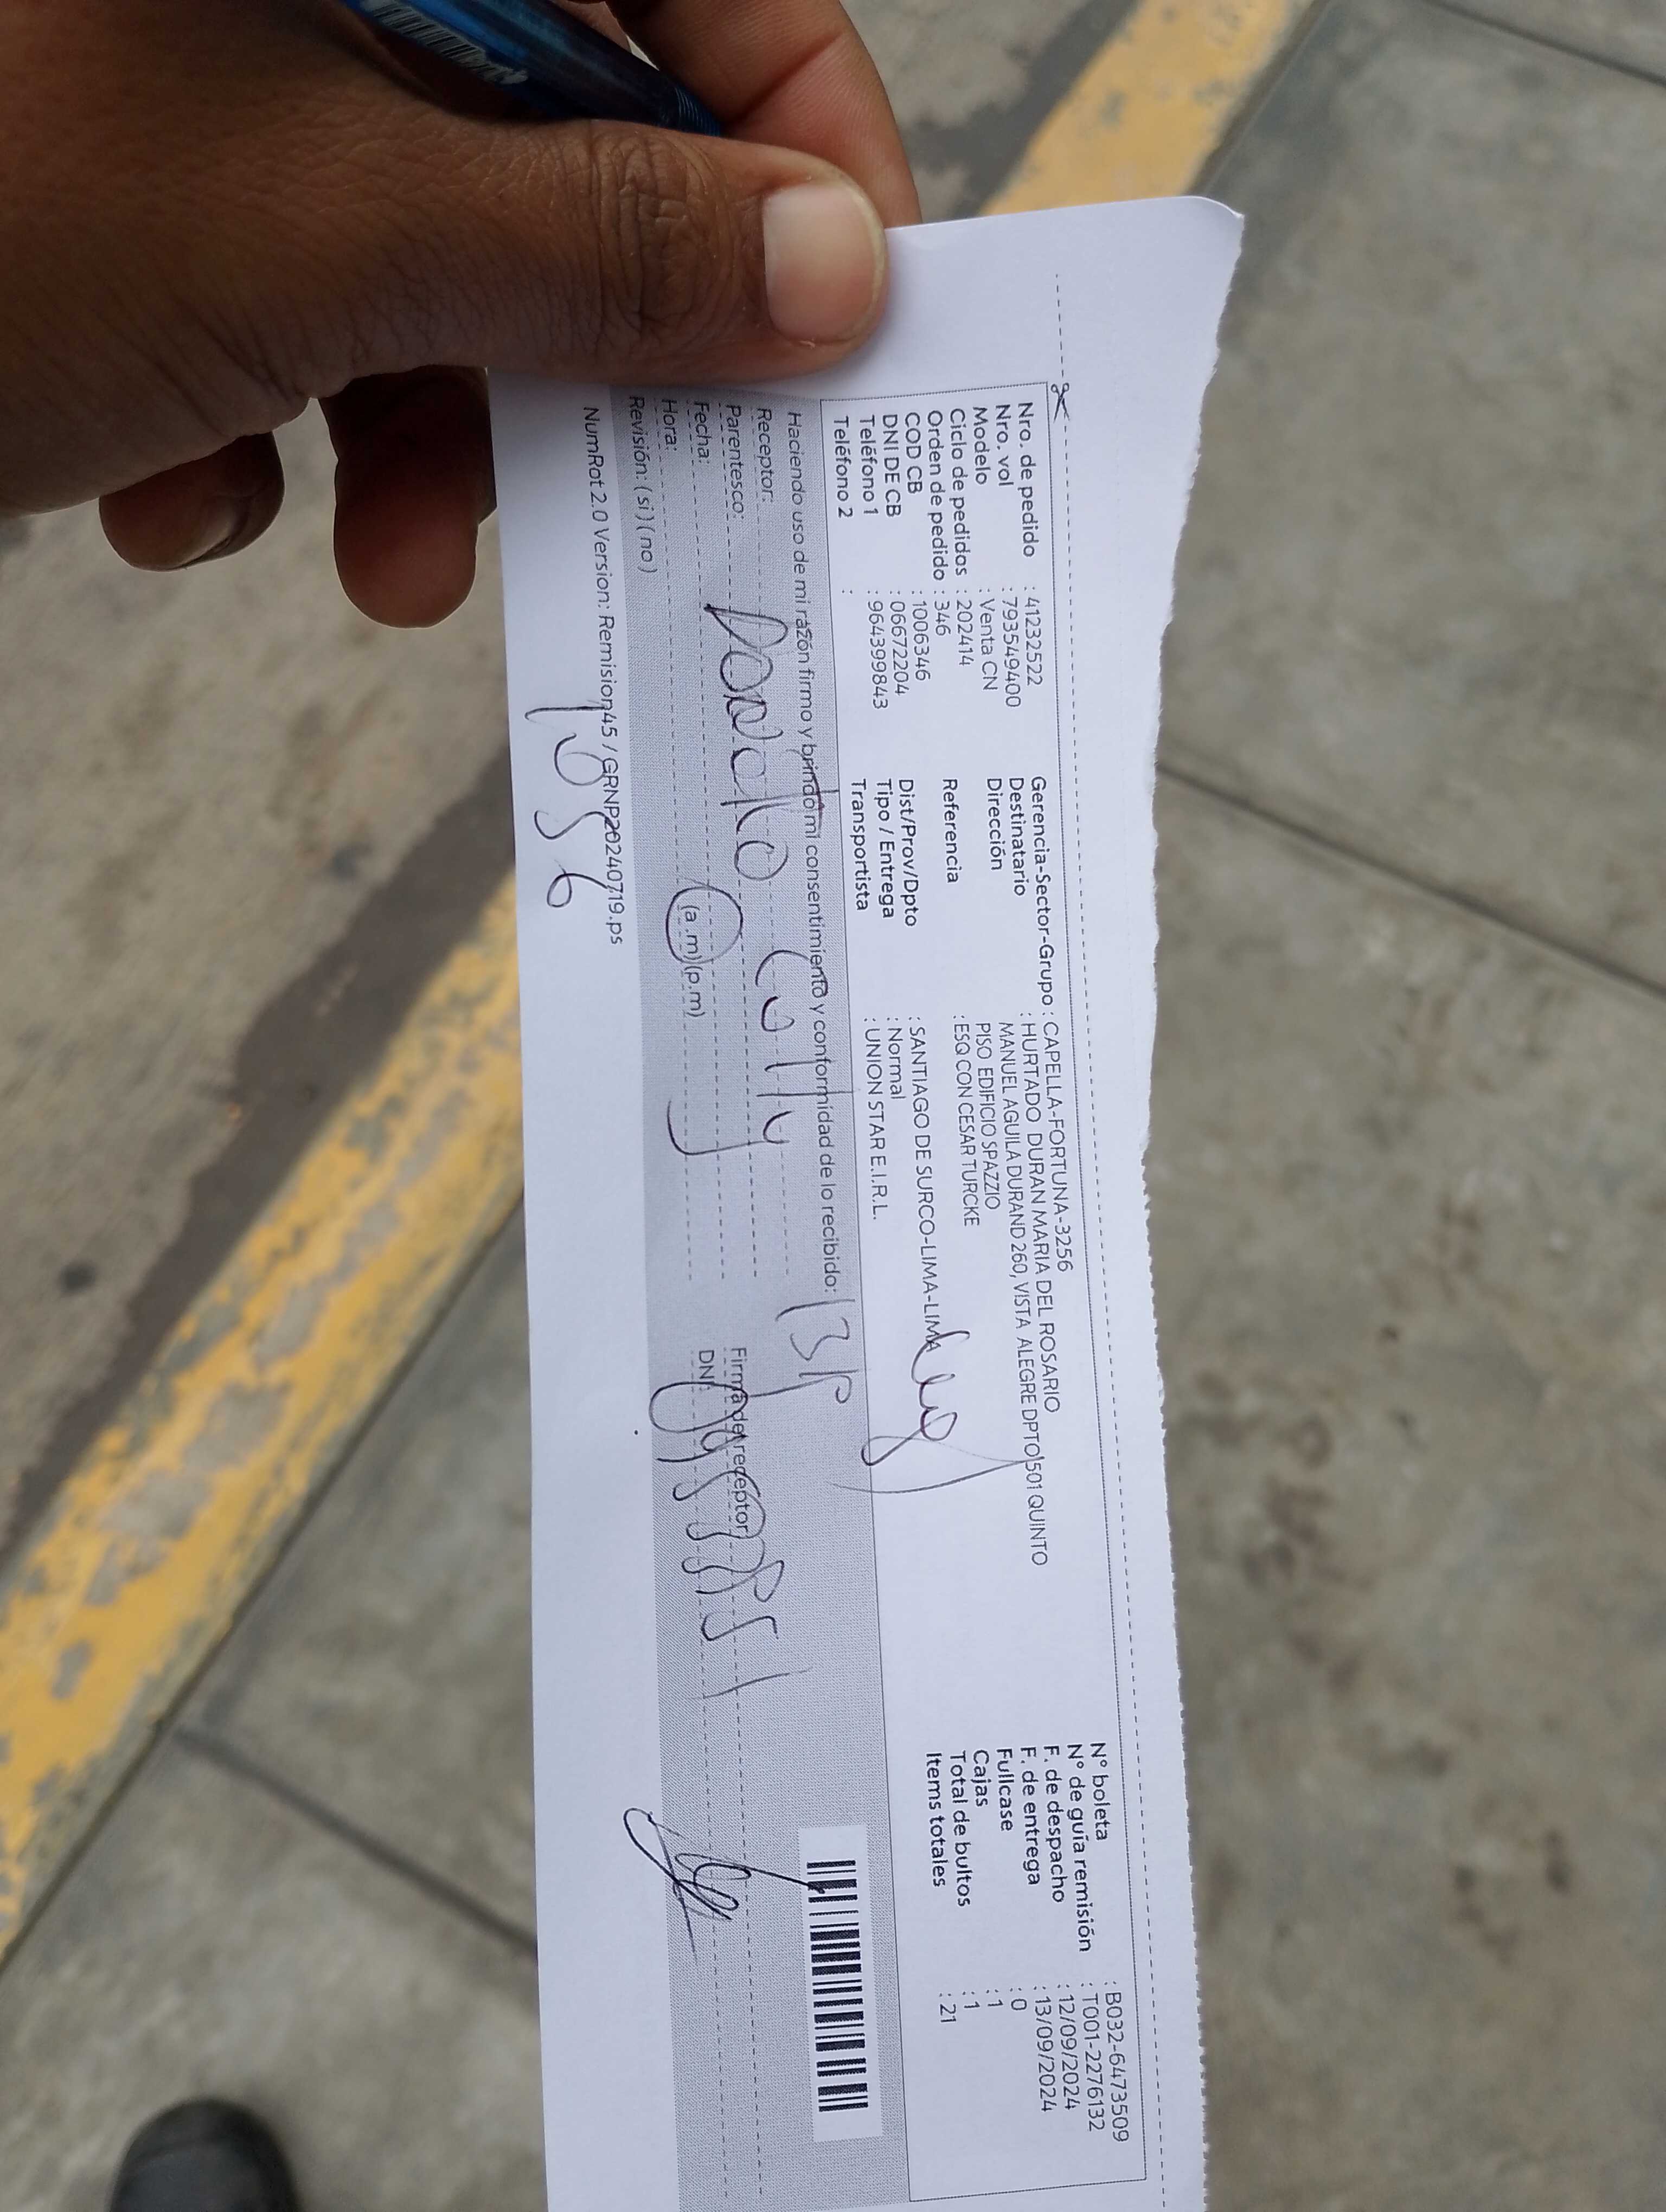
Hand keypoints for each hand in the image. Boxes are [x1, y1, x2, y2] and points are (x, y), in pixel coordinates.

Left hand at [0, 0, 917, 624]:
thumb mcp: (324, 234)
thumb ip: (600, 246)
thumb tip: (828, 274)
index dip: (788, 130)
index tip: (838, 310)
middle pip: (550, 114)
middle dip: (561, 338)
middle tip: (588, 482)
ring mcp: (203, 51)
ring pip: (415, 229)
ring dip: (414, 423)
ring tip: (371, 552)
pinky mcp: (131, 164)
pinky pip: (278, 275)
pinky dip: (262, 410)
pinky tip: (166, 483)